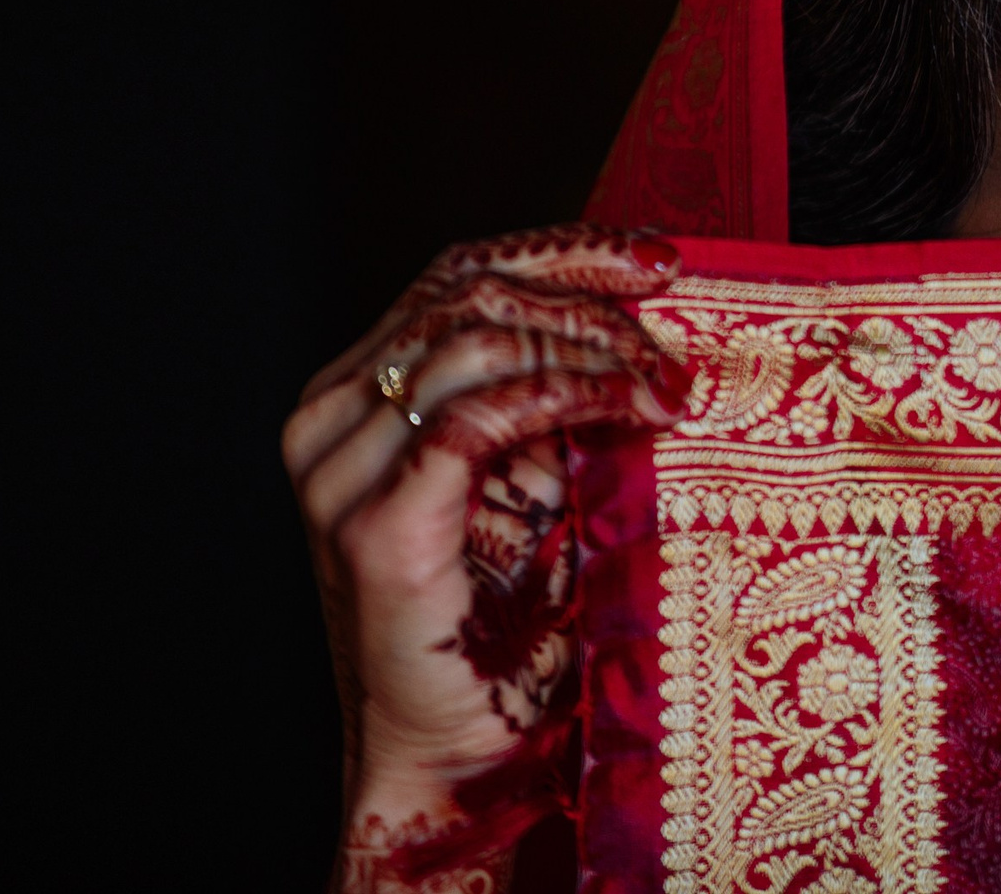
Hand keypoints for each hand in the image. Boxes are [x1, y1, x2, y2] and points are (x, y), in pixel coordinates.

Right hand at [283, 226, 684, 890]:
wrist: (452, 749)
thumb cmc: (499, 623)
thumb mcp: (532, 482)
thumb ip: (551, 402)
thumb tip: (645, 329)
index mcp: (356, 396)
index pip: (456, 274)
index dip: (558, 251)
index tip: (655, 257)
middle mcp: (332, 421)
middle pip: (466, 292)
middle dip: (584, 297)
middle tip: (669, 329)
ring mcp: (343, 474)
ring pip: (474, 341)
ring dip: (588, 346)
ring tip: (663, 381)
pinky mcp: (379, 528)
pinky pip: (478, 418)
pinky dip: (566, 395)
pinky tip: (628, 405)